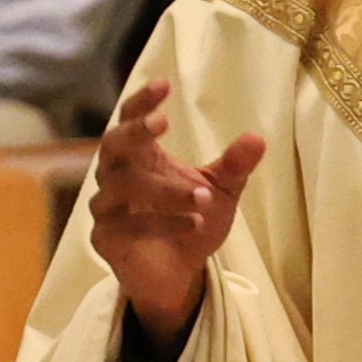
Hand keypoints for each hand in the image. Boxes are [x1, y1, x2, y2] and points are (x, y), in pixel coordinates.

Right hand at [88, 79, 265, 344]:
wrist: (179, 275)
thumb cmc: (193, 222)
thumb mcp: (220, 191)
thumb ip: (234, 166)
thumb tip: (257, 138)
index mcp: (140, 156)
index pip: (130, 119)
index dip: (141, 102)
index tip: (164, 86)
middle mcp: (116, 176)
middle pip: (112, 143)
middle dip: (135, 131)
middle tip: (163, 123)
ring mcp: (106, 207)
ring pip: (123, 186)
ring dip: (165, 190)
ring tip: (204, 197)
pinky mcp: (104, 238)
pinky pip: (125, 224)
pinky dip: (160, 222)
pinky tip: (192, 224)